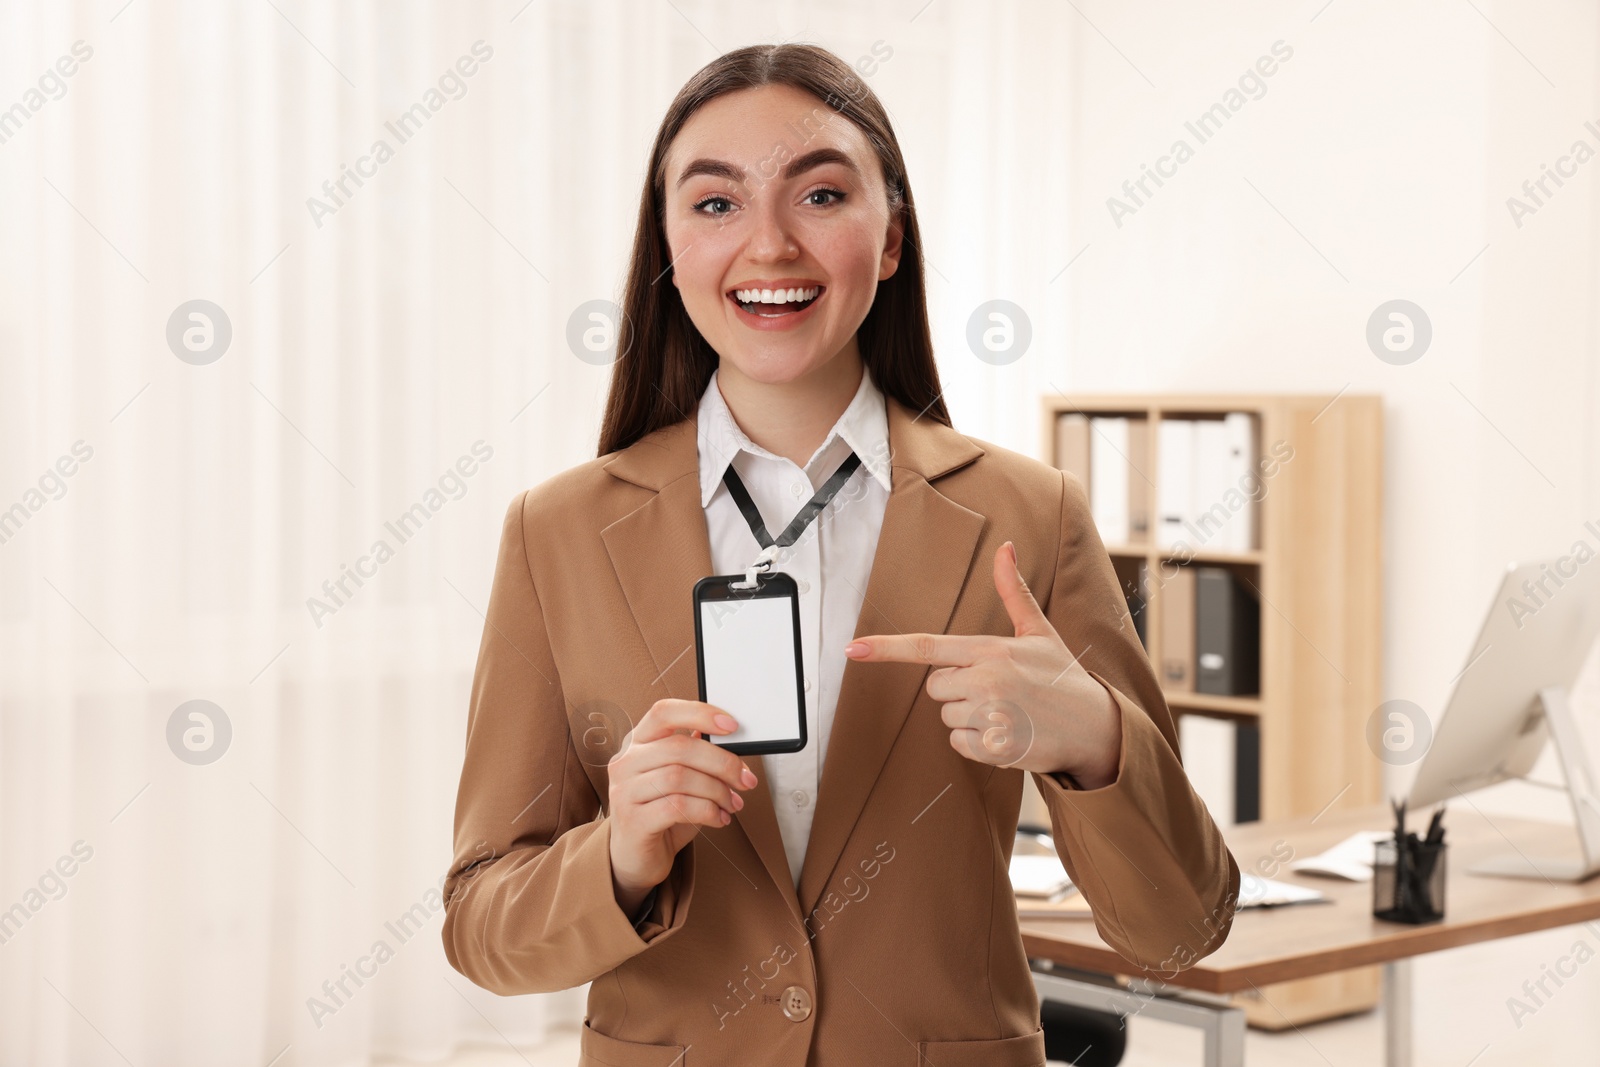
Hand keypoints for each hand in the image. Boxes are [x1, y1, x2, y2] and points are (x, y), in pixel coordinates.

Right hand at [606, 699, 759, 914]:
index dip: (700, 713)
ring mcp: (625, 791)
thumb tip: (728, 738)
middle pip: (680, 747)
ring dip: (717, 791)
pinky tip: (719, 819)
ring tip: (732, 804)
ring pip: (680, 778)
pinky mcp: (632, 821)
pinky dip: (707, 811)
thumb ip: (696, 756)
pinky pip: (677, 807)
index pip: (664, 712)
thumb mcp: (680, 779)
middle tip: (745, 779)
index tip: (732, 726)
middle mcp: (626, 763)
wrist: (636, 859)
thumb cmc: (662, 813)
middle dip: (722, 763)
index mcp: (638, 743)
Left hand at [843, 541, 1121, 787]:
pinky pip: (959, 744)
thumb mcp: (1038, 631)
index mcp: (990, 650)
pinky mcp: (994, 748)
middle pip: (935, 688)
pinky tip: (1006, 733)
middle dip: (957, 689)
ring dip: (969, 718)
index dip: (886, 648)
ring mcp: (990, 716)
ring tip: (1006, 712)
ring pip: (947, 718)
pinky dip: (977, 743)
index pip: (927, 647)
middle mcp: (986, 681)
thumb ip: (1012, 592)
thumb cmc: (1062, 676)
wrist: (1096, 727)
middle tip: (997, 689)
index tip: (854, 649)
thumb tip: (1005, 547)